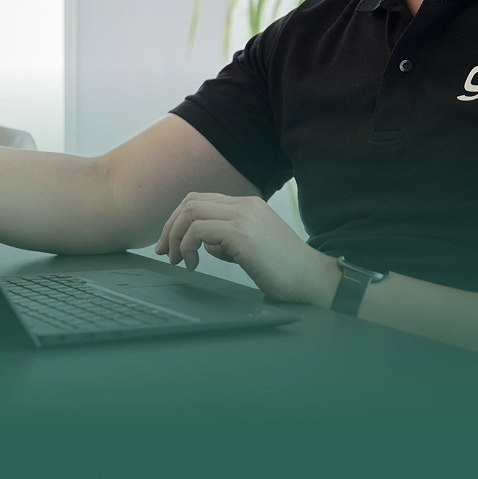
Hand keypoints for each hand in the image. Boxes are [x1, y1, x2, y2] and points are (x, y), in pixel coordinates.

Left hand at [154, 192, 339, 304]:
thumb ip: (230, 240)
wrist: (312, 278)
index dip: (179, 219)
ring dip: (176, 236)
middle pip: (191, 201)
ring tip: (179, 260)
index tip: (171, 243)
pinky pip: (198, 231)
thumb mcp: (253, 247)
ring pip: (190, 212)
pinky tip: (194, 264)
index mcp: (249, 205)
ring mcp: (243, 216)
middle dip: (170, 226)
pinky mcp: (241, 233)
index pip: (202, 199)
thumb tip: (207, 245)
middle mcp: (245, 205)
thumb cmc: (286, 269)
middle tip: (165, 251)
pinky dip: (187, 246)